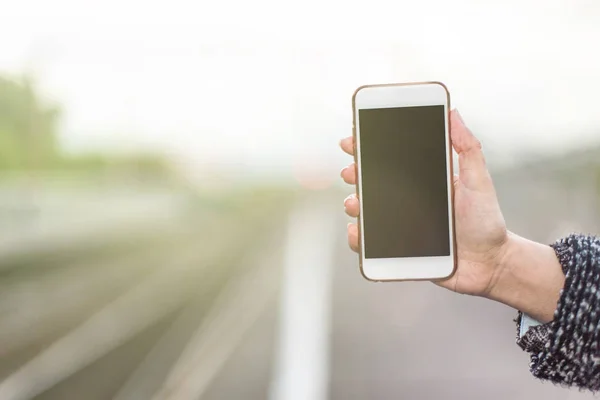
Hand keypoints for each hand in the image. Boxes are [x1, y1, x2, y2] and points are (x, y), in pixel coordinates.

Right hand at [340, 110, 509, 296]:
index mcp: (423, 181)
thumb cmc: (487, 221)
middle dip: (355, 174)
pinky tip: (357, 231)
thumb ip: (467, 147)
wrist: (491, 263)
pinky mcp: (398, 249)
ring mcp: (401, 224)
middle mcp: (408, 201)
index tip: (354, 140)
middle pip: (372, 184)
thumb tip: (453, 114)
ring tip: (355, 203)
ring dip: (354, 204)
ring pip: (367, 212)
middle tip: (350, 172)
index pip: (391, 161)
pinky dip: (358, 238)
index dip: (369, 149)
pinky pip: (371, 244)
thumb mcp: (478, 179)